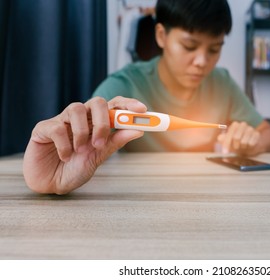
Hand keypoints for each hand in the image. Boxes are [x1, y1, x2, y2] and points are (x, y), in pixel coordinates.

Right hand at [23, 96, 146, 193]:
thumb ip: (116, 142)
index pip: (114, 105)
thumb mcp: (99, 156)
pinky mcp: (43, 128)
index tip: (142, 110)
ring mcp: (62, 121)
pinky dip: (64, 145)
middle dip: (102, 121)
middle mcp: (81, 118)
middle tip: (100, 143)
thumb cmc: (75, 168)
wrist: (51, 184)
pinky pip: (57, 128)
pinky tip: (64, 157)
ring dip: (82, 133)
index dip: (128, 104)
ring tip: (80, 152)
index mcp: (96, 123)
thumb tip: (138, 130)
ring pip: (77, 109)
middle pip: (97, 102)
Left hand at [217, 121, 260, 155]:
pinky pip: (251, 143)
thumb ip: (223, 139)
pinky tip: (249, 146)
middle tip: (236, 148)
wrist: (249, 144)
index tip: (225, 152)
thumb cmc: (236, 142)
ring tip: (243, 146)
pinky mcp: (257, 134)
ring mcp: (251, 128)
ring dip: (242, 147)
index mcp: (235, 125)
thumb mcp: (228, 141)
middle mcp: (243, 124)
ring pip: (244, 141)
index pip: (229, 134)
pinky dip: (249, 147)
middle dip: (235, 146)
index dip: (226, 144)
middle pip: (236, 137)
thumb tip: (219, 138)